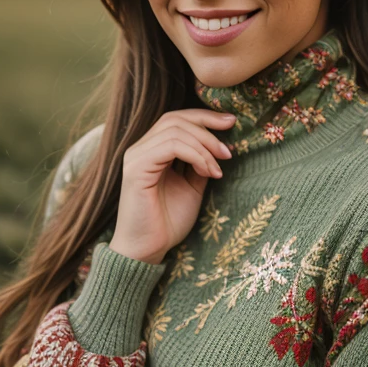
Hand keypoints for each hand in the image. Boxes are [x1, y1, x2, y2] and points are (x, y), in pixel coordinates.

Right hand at [109, 109, 236, 264]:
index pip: (177, 119)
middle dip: (208, 127)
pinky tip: (207, 171)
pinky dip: (195, 155)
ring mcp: (136, 156)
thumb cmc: (168, 221)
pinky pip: (171, 146)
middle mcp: (140, 148)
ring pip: (175, 130)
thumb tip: (220, 145)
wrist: (149, 250)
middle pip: (176, 119)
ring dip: (205, 147)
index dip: (205, 116)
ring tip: (218, 169)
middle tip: (228, 150)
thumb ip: (201, 163)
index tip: (231, 122)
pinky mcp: (136, 168)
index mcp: (152, 149)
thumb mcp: (192, 186)